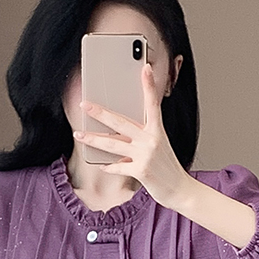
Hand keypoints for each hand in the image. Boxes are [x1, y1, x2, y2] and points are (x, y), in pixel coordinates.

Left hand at [73, 63, 191, 207]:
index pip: (152, 103)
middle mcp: (152, 140)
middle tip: (85, 105)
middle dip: (100, 113)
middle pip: (121, 122)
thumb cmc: (167, 167)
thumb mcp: (158, 146)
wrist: (179, 189)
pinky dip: (109, 166)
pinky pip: (118, 166)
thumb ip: (141, 137)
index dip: (148, 85)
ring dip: (93, 139)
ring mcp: (146, 155)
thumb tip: (117, 133)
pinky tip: (102, 164)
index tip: (144, 68)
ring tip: (78, 134)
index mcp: (157, 130)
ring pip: (113, 144)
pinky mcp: (141, 171)